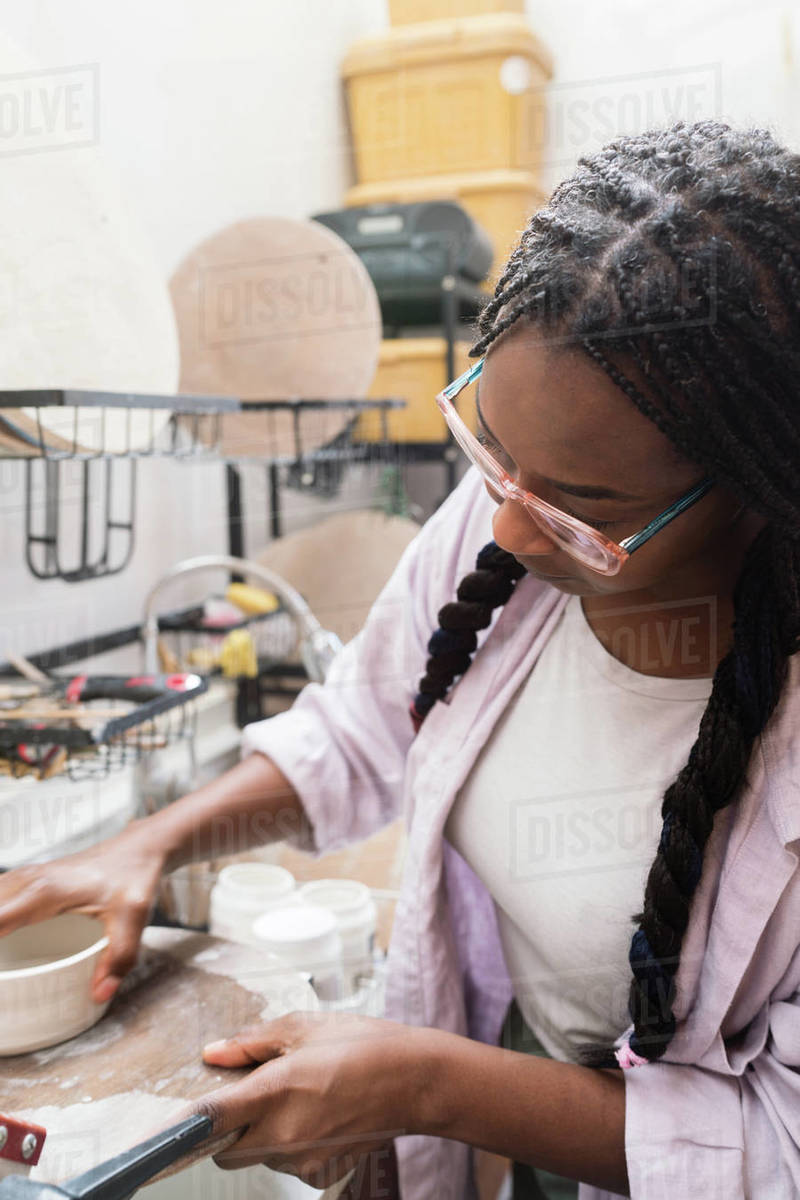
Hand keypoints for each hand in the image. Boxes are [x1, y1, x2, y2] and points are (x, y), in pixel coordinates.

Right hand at [0, 820, 165, 1003]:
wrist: (141, 848)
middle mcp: (27, 881)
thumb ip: (118, 957)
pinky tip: (2, 941)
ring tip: (3, 964)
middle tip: (3, 974)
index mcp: (43, 892)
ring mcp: (25, 879)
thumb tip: (98, 994)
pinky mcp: (28, 882)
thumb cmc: (134, 876)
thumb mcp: (133, 918)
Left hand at [198, 1010, 430, 1188]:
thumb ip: (251, 1043)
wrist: (414, 1081)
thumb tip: (213, 1052)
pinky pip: (283, 1164)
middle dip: (226, 1129)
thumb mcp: (303, 1026)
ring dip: (259, 1136)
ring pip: (254, 1157)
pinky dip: (287, 1145)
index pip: (210, 1117)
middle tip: (249, 1097)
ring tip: (296, 1100)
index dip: (180, 1125)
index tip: (158, 1130)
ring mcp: (300, 1160)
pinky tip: (315, 1117)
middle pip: (223, 1151)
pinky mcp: (316, 1174)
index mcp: (275, 1090)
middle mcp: (282, 1134)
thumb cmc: (363, 1044)